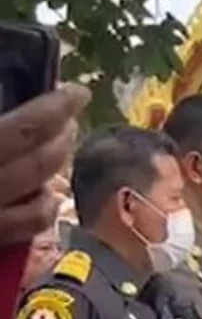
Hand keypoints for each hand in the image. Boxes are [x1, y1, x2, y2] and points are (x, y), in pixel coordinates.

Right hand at [0, 85, 88, 245]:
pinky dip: (46, 207)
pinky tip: (50, 195)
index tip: (78, 93)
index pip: (27, 126)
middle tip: (68, 122)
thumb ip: (1, 124)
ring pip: (41, 195)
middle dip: (61, 138)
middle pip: (41, 160)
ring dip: (57, 170)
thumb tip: (21, 112)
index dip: (57, 107)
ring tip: (57, 150)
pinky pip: (29, 225)